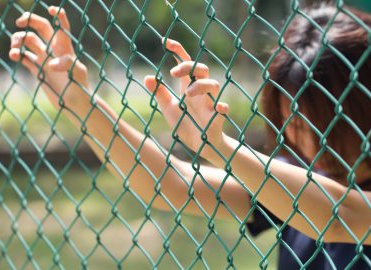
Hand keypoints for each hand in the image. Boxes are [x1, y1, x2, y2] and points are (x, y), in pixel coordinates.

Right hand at [9, 6, 87, 104]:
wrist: (74, 104)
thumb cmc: (80, 87)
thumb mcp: (76, 73)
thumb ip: (66, 64)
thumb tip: (50, 64)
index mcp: (65, 48)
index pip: (62, 27)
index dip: (58, 17)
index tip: (52, 9)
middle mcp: (54, 50)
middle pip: (40, 28)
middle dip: (29, 21)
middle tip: (19, 21)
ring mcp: (44, 59)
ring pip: (28, 41)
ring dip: (18, 39)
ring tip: (15, 48)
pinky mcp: (37, 70)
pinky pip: (24, 58)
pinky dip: (17, 55)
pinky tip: (15, 56)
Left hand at [144, 39, 229, 156]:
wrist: (199, 146)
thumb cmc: (185, 124)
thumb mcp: (169, 108)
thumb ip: (160, 93)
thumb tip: (147, 77)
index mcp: (187, 86)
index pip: (185, 63)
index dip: (177, 50)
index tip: (166, 42)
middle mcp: (200, 91)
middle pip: (201, 69)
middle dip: (189, 66)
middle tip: (172, 72)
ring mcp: (210, 103)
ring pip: (213, 84)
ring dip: (200, 85)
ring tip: (186, 95)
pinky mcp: (217, 117)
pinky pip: (223, 108)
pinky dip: (221, 107)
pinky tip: (218, 108)